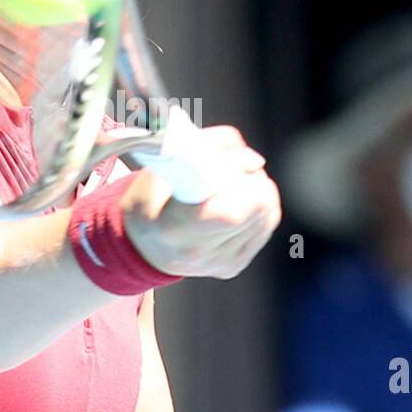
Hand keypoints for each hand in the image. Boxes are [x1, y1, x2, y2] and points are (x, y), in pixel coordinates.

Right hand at [121, 125, 280, 278]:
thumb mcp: (163, 163)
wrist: (144, 244)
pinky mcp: (235, 264)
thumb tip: (254, 160)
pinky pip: (267, 222)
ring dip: (256, 188)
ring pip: (266, 212)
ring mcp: (219, 263)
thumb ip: (209, 146)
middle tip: (230, 168)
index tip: (232, 161)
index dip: (242, 178)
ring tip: (228, 184)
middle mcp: (198, 252)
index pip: (230, 212)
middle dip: (251, 177)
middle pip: (256, 207)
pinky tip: (238, 198)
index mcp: (173, 228)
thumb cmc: (152, 198)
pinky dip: (260, 203)